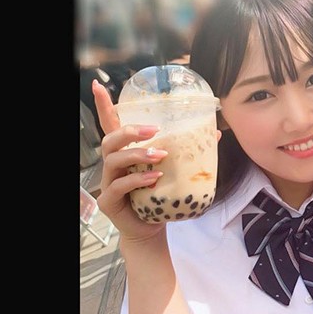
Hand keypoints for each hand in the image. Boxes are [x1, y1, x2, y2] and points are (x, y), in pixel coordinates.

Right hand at [91, 80, 220, 243]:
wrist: (152, 228)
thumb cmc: (158, 195)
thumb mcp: (173, 170)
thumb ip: (186, 151)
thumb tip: (215, 133)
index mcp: (125, 152)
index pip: (110, 124)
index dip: (103, 105)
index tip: (98, 85)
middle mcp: (112, 164)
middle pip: (109, 139)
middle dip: (130, 132)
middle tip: (154, 130)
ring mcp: (108, 183)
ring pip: (113, 160)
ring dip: (138, 155)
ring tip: (161, 156)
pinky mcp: (109, 201)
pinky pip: (119, 186)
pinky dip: (138, 180)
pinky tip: (155, 178)